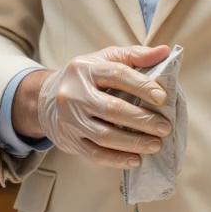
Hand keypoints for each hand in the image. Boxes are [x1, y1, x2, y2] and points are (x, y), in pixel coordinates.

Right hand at [14, 45, 172, 167]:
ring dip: (133, 143)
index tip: (162, 98)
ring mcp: (70, 119)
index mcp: (85, 69)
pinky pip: (94, 154)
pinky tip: (136, 160)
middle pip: (111, 109)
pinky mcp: (70, 140)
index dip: (141, 86)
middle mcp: (74, 94)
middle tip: (164, 127)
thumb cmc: (85, 77)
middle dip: (142, 120)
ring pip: (104, 135)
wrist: (45, 98)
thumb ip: (135, 55)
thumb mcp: (105, 59)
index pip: (116, 75)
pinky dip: (117, 159)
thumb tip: (164, 52)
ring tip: (156, 145)